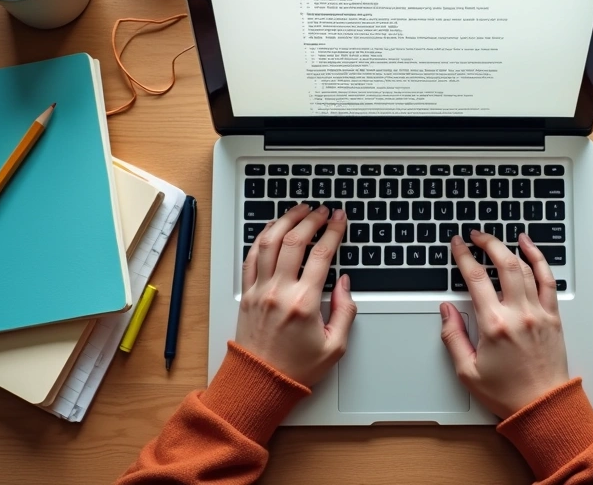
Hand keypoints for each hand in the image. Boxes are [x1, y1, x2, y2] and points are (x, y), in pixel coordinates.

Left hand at [237, 204, 355, 386]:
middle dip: (311, 219)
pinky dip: (262, 237)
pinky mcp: (247, 294)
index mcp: (304, 302)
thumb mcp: (335, 346)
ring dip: (286, 220)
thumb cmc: (296, 368)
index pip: (322, 254)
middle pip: (295, 240)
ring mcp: (260, 290)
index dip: (333, 231)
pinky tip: (272, 228)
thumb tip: (344, 284)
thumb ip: (345, 311)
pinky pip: (252, 257)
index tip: (340, 219)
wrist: (260, 382)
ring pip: (270, 242)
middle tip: (322, 210)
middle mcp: (280, 291)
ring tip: (299, 210)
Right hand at [440, 230, 569, 417]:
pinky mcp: (553, 316)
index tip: (457, 244)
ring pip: (525, 267)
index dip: (463, 256)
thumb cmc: (507, 393)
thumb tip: (446, 310)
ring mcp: (539, 313)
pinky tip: (530, 247)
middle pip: (503, 264)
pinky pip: (548, 280)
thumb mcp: (467, 371)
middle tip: (475, 235)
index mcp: (494, 325)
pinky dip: (539, 259)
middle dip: (487, 243)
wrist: (543, 407)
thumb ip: (452, 336)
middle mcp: (518, 314)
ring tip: (496, 238)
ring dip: (509, 247)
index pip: (475, 279)